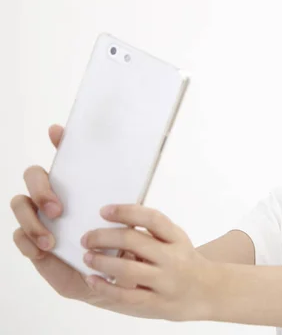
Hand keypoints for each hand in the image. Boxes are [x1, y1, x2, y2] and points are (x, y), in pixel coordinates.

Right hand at [11, 125, 155, 304]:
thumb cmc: (119, 244)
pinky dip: (27, 241)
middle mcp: (55, 197)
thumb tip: (135, 186)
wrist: (111, 278)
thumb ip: (127, 205)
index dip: (60, 141)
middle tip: (58, 209)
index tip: (57, 131)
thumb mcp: (128, 222)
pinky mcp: (33, 243)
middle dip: (41, 189)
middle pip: (33, 175)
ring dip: (31, 220)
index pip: (66, 157)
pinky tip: (43, 250)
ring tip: (50, 240)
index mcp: (78, 187)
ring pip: (20, 204)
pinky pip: (18, 236)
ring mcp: (40, 218)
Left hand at [80, 204, 216, 320]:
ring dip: (102, 261)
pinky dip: (106, 286)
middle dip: (104, 237)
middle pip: (134, 241)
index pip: (152, 219)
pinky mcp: (157, 303)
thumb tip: (116, 218)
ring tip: (87, 257)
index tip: (104, 211)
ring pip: (128, 269)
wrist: (208, 292)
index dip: (126, 212)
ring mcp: (165, 282)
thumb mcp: (176, 240)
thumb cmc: (185, 262)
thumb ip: (153, 231)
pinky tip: (92, 279)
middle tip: (87, 238)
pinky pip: (126, 296)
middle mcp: (172, 258)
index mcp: (177, 238)